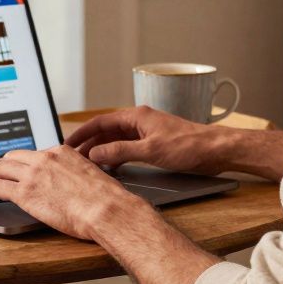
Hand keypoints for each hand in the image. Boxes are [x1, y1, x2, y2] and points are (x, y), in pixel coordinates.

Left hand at [0, 146, 144, 239]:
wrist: (106, 209)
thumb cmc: (105, 199)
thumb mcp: (90, 175)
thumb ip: (74, 173)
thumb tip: (71, 184)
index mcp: (60, 152)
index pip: (33, 154)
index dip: (22, 164)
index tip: (17, 171)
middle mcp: (44, 158)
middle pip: (12, 157)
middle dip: (1, 167)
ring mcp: (33, 174)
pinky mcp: (24, 193)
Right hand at [66, 106, 232, 174]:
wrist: (215, 150)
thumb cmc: (188, 145)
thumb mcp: (151, 150)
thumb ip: (121, 151)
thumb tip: (95, 153)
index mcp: (137, 116)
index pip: (101, 122)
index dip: (82, 132)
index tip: (67, 142)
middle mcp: (140, 121)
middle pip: (107, 130)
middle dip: (89, 142)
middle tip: (73, 157)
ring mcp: (147, 132)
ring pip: (117, 140)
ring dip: (102, 150)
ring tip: (87, 164)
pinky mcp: (155, 144)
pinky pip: (128, 148)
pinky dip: (117, 156)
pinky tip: (111, 167)